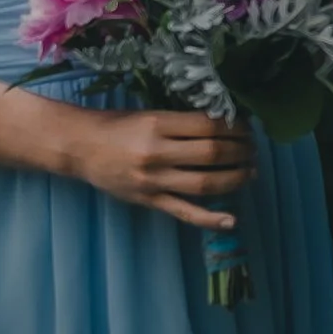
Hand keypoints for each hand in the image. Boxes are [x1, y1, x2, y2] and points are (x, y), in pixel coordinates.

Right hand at [65, 109, 254, 230]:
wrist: (80, 147)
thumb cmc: (118, 125)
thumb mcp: (151, 114)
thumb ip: (184, 122)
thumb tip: (226, 125)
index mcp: (159, 124)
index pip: (210, 126)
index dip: (236, 127)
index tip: (247, 128)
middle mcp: (157, 152)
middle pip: (213, 153)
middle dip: (242, 151)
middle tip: (253, 149)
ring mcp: (153, 180)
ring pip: (205, 183)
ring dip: (236, 178)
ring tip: (251, 172)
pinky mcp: (148, 200)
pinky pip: (184, 212)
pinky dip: (210, 218)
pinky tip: (232, 219)